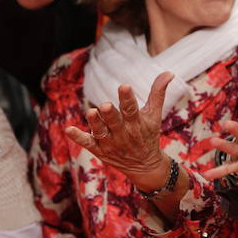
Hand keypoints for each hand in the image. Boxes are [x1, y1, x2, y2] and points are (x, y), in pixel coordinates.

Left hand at [66, 72, 173, 192]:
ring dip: (95, 123)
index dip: (127, 98)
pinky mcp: (99, 149)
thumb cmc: (148, 135)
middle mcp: (122, 133)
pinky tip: (68, 129)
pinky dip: (78, 137)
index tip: (124, 86)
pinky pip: (87, 143)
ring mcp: (109, 142)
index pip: (132, 109)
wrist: (144, 165)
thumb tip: (169, 72)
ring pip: (100, 132)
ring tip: (91, 112)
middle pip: (115, 122)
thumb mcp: (155, 115)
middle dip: (110, 114)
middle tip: (105, 105)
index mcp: (136, 123)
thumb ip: (158, 93)